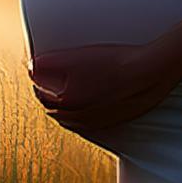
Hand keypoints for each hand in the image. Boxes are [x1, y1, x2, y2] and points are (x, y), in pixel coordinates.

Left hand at [28, 41, 181, 134]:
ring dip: (65, 110)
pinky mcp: (117, 121)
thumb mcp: (74, 57)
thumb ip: (47, 63)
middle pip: (56, 110)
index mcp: (69, 104)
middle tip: (47, 85)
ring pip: (73, 121)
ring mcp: (101, 122)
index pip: (42, 95)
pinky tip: (86, 108)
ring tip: (63, 97)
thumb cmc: (114, 63)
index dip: (37, 82)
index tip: (38, 72)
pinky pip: (92, 125)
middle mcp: (82, 118)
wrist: (151, 72)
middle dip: (49, 97)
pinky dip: (83, 117)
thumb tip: (30, 67)